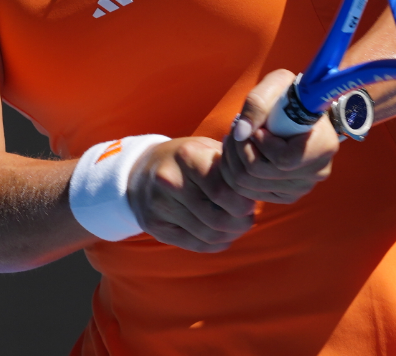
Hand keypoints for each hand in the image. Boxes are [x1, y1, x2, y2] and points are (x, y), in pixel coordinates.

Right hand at [126, 137, 255, 251]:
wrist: (139, 171)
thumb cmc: (185, 160)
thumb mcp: (206, 149)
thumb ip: (231, 166)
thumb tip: (256, 186)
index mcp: (186, 156)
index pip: (224, 192)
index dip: (244, 202)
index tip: (249, 201)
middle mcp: (168, 180)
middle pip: (218, 218)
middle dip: (241, 223)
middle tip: (247, 217)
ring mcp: (158, 205)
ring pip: (209, 235)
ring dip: (230, 235)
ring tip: (235, 225)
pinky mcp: (153, 225)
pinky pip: (195, 245)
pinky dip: (215, 244)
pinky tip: (219, 233)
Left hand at [220, 69, 338, 203]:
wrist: (300, 112)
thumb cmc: (289, 95)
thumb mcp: (276, 85)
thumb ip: (257, 103)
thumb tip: (241, 133)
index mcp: (323, 146)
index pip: (282, 160)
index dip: (260, 142)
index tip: (258, 127)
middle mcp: (316, 172)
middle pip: (257, 173)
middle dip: (237, 147)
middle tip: (236, 128)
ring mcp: (301, 187)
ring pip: (246, 184)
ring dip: (231, 158)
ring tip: (235, 137)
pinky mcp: (285, 195)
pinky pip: (246, 192)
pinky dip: (233, 171)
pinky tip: (238, 152)